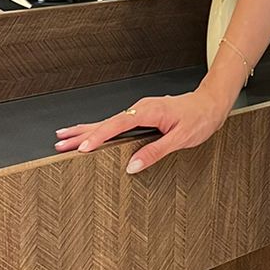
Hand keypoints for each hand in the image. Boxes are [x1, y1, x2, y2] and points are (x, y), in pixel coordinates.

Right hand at [53, 85, 229, 173]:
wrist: (210, 104)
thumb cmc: (199, 119)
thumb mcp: (180, 139)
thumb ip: (155, 152)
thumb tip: (133, 166)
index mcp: (147, 111)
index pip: (116, 126)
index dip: (98, 137)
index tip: (82, 148)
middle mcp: (140, 108)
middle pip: (105, 122)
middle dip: (81, 133)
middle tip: (59, 143)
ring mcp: (139, 110)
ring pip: (107, 122)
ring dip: (86, 130)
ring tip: (64, 137)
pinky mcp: (141, 114)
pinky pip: (116, 123)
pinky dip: (99, 128)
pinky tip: (91, 134)